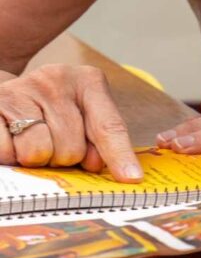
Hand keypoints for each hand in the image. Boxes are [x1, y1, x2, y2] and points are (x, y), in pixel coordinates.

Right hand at [0, 64, 141, 180]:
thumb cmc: (52, 110)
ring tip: (31, 141)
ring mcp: (23, 89)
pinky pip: (6, 151)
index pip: (109, 126)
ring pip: (38, 152)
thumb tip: (95, 165)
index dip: (119, 155)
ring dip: (35, 159)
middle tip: (53, 144)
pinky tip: (12, 141)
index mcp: (88, 82)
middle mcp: (57, 80)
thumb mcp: (82, 114)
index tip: (131, 178)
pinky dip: (9, 155)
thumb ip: (97, 139)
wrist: (9, 92)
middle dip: (62, 158)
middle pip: (71, 148)